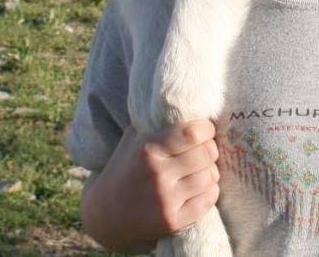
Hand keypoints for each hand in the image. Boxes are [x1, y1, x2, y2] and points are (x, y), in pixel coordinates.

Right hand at [82, 119, 220, 252]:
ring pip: (211, 176)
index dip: (206, 129)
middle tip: (200, 150)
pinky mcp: (173, 221)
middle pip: (208, 153)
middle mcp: (158, 174)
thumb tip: (187, 97)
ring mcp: (166, 200)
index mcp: (148, 149)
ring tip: (196, 170)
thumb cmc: (126, 167)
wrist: (106, 214)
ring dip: (209, 171)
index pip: (194, 133)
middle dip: (208, 149)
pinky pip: (210, 199)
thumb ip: (156, 119)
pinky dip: (208, 191)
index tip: (203, 130)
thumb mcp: (134, 138)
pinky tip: (195, 188)